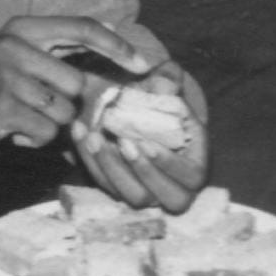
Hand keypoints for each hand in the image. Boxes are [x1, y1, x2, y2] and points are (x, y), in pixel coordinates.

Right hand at [0, 16, 153, 156]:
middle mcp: (13, 45)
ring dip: (50, 122)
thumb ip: (61, 49)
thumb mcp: (22, 56)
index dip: (116, 45)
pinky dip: (35, 138)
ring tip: (23, 116)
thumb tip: (116, 37)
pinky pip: (46, 131)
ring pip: (64, 110)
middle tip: (40, 106)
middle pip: (76, 81)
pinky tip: (13, 130)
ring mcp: (6, 76)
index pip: (82, 28)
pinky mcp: (1, 108)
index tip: (141, 64)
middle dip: (67, 102)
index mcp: (23, 27)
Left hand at [69, 60, 205, 212]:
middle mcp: (177, 186)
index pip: (190, 174)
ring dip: (111, 167)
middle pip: (165, 196)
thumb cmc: (158, 99)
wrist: (135, 108)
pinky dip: (90, 159)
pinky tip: (79, 131)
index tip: (146, 143)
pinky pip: (106, 183)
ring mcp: (149, 192)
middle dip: (141, 170)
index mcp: (196, 163)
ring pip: (133, 195)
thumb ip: (169, 79)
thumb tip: (162, 83)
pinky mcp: (121, 189)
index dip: (168, 162)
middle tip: (121, 142)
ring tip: (94, 137)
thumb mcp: (166, 84)